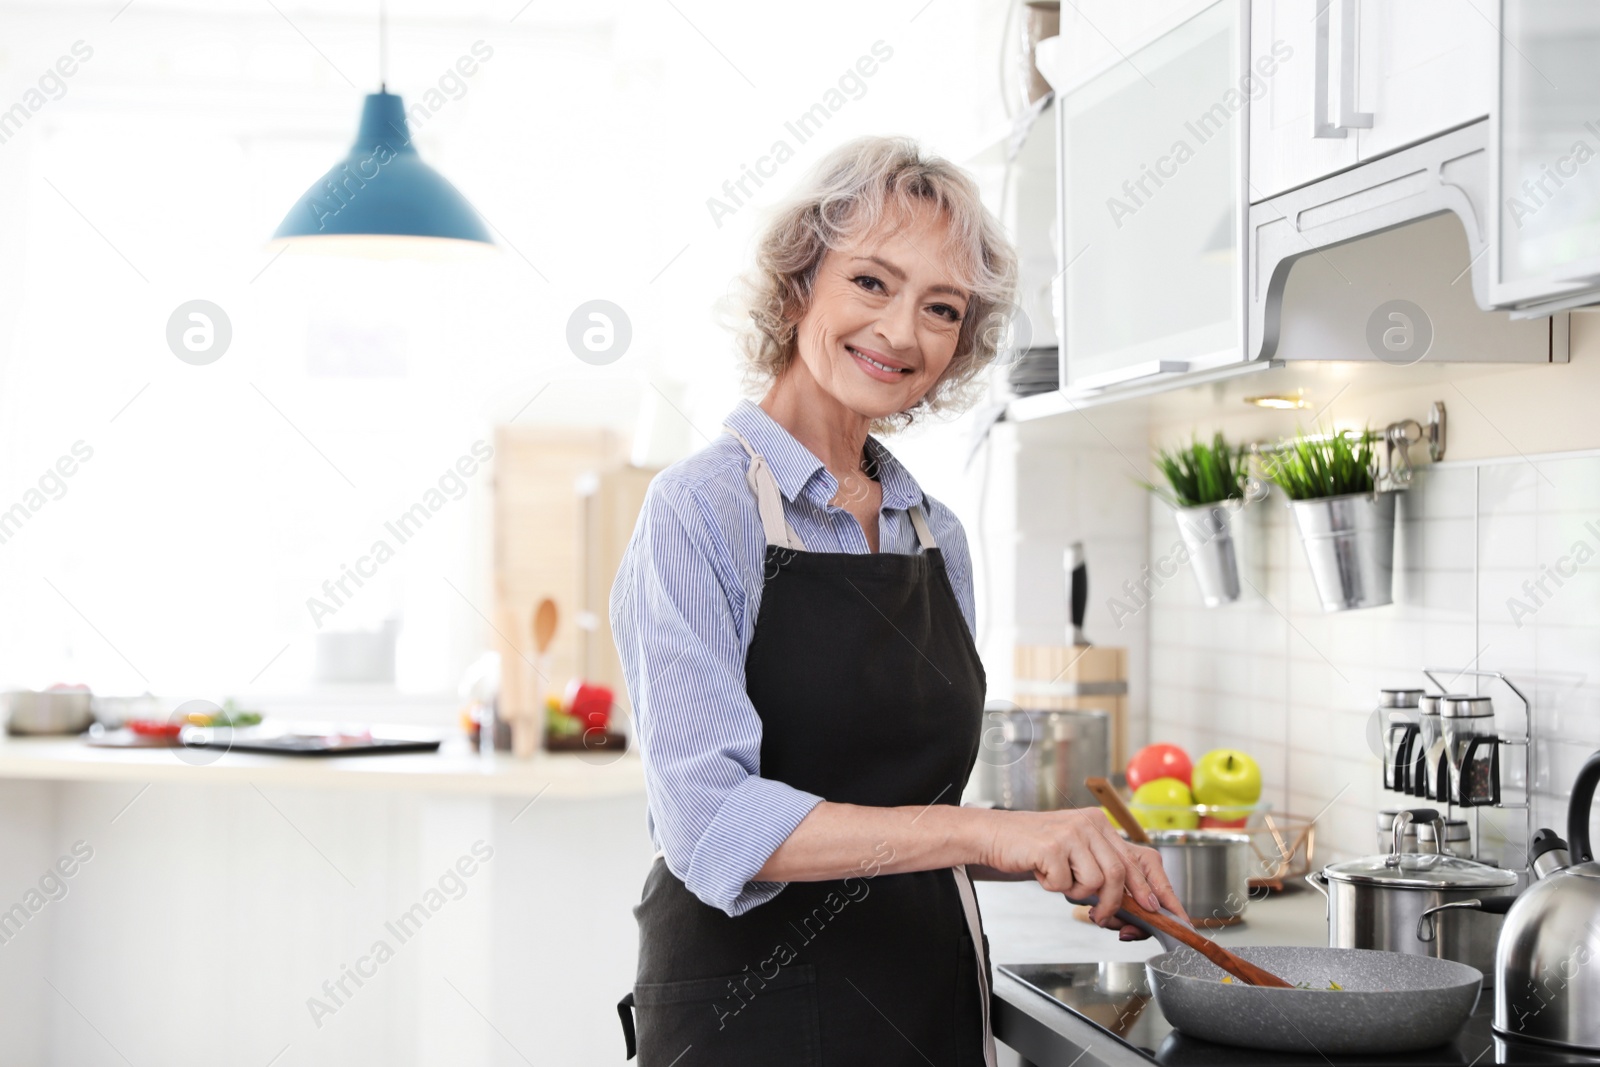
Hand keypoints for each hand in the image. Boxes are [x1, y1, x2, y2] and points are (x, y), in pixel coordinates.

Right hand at [978, 807, 1189, 935]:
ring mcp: (1072, 833)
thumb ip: (1101, 870)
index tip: (1167, 912)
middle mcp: (1090, 824)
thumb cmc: (1034, 850)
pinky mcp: (1052, 846)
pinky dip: (1053, 887)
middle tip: (1102, 918)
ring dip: (1077, 894)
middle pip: (1120, 874)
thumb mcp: (1074, 852)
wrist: (994, 835)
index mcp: (1100, 824)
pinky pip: (1066, 885)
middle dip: (1115, 905)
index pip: (1140, 858)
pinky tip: (1041, 872)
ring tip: (1059, 881)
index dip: (1158, 887)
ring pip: (1096, 883)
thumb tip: (1133, 908)